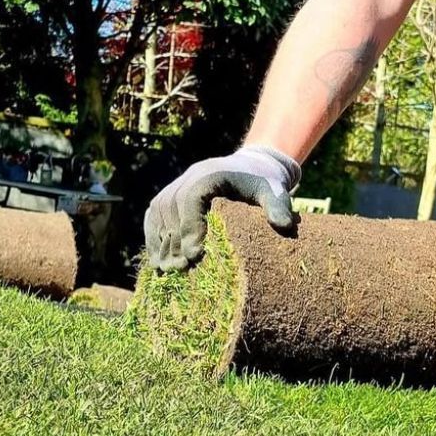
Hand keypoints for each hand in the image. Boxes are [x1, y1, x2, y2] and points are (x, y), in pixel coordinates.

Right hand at [144, 144, 300, 271]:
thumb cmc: (264, 183)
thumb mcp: (275, 192)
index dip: (189, 227)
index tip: (194, 255)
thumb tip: (284, 225)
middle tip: (180, 268)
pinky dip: (152, 236)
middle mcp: (190, 176)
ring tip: (166, 269)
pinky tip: (156, 260)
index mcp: (211, 173)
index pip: (191, 199)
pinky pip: (155, 214)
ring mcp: (178, 184)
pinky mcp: (172, 194)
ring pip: (158, 211)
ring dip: (159, 241)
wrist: (253, 166)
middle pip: (170, 207)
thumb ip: (278, 206)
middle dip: (173, 240)